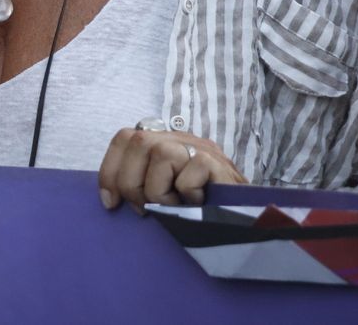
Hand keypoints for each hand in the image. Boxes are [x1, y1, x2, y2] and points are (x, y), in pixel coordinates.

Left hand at [97, 125, 243, 211]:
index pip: (124, 138)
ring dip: (159, 191)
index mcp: (164, 142)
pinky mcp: (216, 162)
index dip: (110, 169)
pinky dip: (187, 195)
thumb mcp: (165, 193)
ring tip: (176, 205)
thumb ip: (141, 182)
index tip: (110, 202)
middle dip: (131, 183)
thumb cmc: (200, 209)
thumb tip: (109, 198)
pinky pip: (187, 175)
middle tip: (146, 209)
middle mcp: (181, 138)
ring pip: (159, 154)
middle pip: (136, 142)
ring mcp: (200, 147)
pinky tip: (199, 203)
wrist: (248, 219)